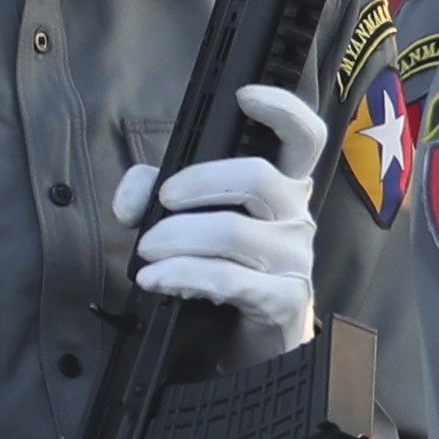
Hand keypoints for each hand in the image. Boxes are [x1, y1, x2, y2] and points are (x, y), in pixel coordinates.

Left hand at [114, 86, 327, 350]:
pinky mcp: (282, 299)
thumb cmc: (226, 271)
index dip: (282, 108)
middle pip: (256, 177)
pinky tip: (157, 280)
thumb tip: (134, 197)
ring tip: (146, 253)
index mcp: (284, 187)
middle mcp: (297, 216)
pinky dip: (183, 275)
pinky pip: (228, 279)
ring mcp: (295, 259)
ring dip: (178, 238)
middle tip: (161, 204)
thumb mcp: (194, 223)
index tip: (244, 96)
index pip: (304, 137)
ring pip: (234, 232)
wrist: (251, 342)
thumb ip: (155, 195)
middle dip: (196, 184)